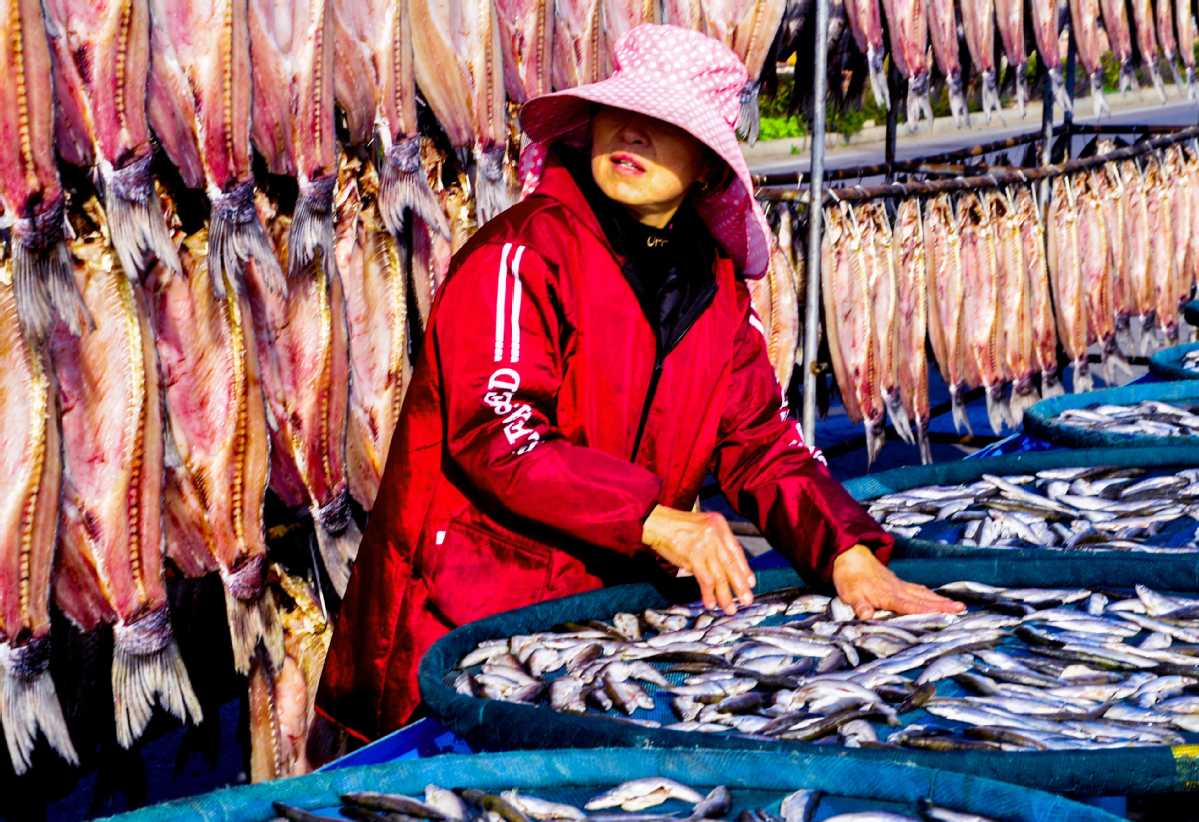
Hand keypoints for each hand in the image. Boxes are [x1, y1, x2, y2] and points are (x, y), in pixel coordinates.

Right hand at [642, 505, 754, 614]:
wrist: (657, 523)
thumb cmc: (677, 526)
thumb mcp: (703, 525)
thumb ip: (716, 541)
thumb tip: (726, 565)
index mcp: (720, 525)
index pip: (736, 550)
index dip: (744, 569)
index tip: (750, 583)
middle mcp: (715, 535)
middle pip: (731, 565)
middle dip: (740, 586)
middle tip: (746, 600)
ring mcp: (705, 547)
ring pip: (720, 576)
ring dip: (725, 595)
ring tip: (729, 608)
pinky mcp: (693, 558)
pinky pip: (705, 580)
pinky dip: (709, 593)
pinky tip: (710, 603)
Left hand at [831, 544, 963, 619]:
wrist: (849, 554)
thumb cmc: (849, 576)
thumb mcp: (850, 593)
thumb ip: (860, 605)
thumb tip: (867, 616)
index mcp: (887, 594)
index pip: (909, 605)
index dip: (925, 611)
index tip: (942, 615)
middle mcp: (898, 589)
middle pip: (923, 599)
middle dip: (942, 605)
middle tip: (962, 609)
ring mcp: (899, 584)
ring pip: (924, 593)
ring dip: (940, 600)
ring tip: (958, 606)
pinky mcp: (898, 582)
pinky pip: (918, 589)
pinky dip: (930, 594)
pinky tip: (937, 598)